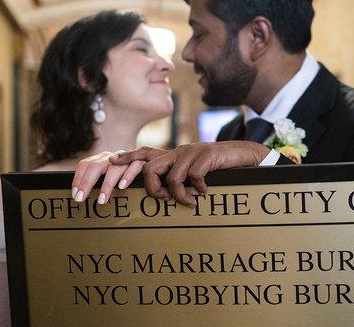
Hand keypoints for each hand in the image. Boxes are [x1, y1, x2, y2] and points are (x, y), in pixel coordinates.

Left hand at [71, 150, 152, 203]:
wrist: (157, 165)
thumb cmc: (129, 177)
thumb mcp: (110, 177)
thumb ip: (98, 182)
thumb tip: (80, 198)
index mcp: (103, 158)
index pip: (85, 164)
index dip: (78, 179)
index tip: (75, 195)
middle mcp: (114, 156)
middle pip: (96, 166)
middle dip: (86, 183)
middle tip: (81, 199)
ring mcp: (128, 158)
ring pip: (114, 168)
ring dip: (106, 185)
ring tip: (102, 200)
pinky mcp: (143, 161)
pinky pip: (134, 166)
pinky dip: (128, 176)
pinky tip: (122, 187)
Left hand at [110, 141, 269, 206]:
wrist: (242, 155)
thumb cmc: (216, 168)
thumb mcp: (194, 173)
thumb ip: (179, 179)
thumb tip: (165, 195)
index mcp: (173, 155)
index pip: (145, 152)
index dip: (128, 157)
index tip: (111, 161)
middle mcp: (179, 151)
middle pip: (151, 168)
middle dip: (153, 189)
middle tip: (165, 200)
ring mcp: (192, 151)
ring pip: (172, 177)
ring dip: (180, 195)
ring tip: (191, 202)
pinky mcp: (206, 154)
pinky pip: (193, 176)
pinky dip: (199, 188)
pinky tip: (206, 191)